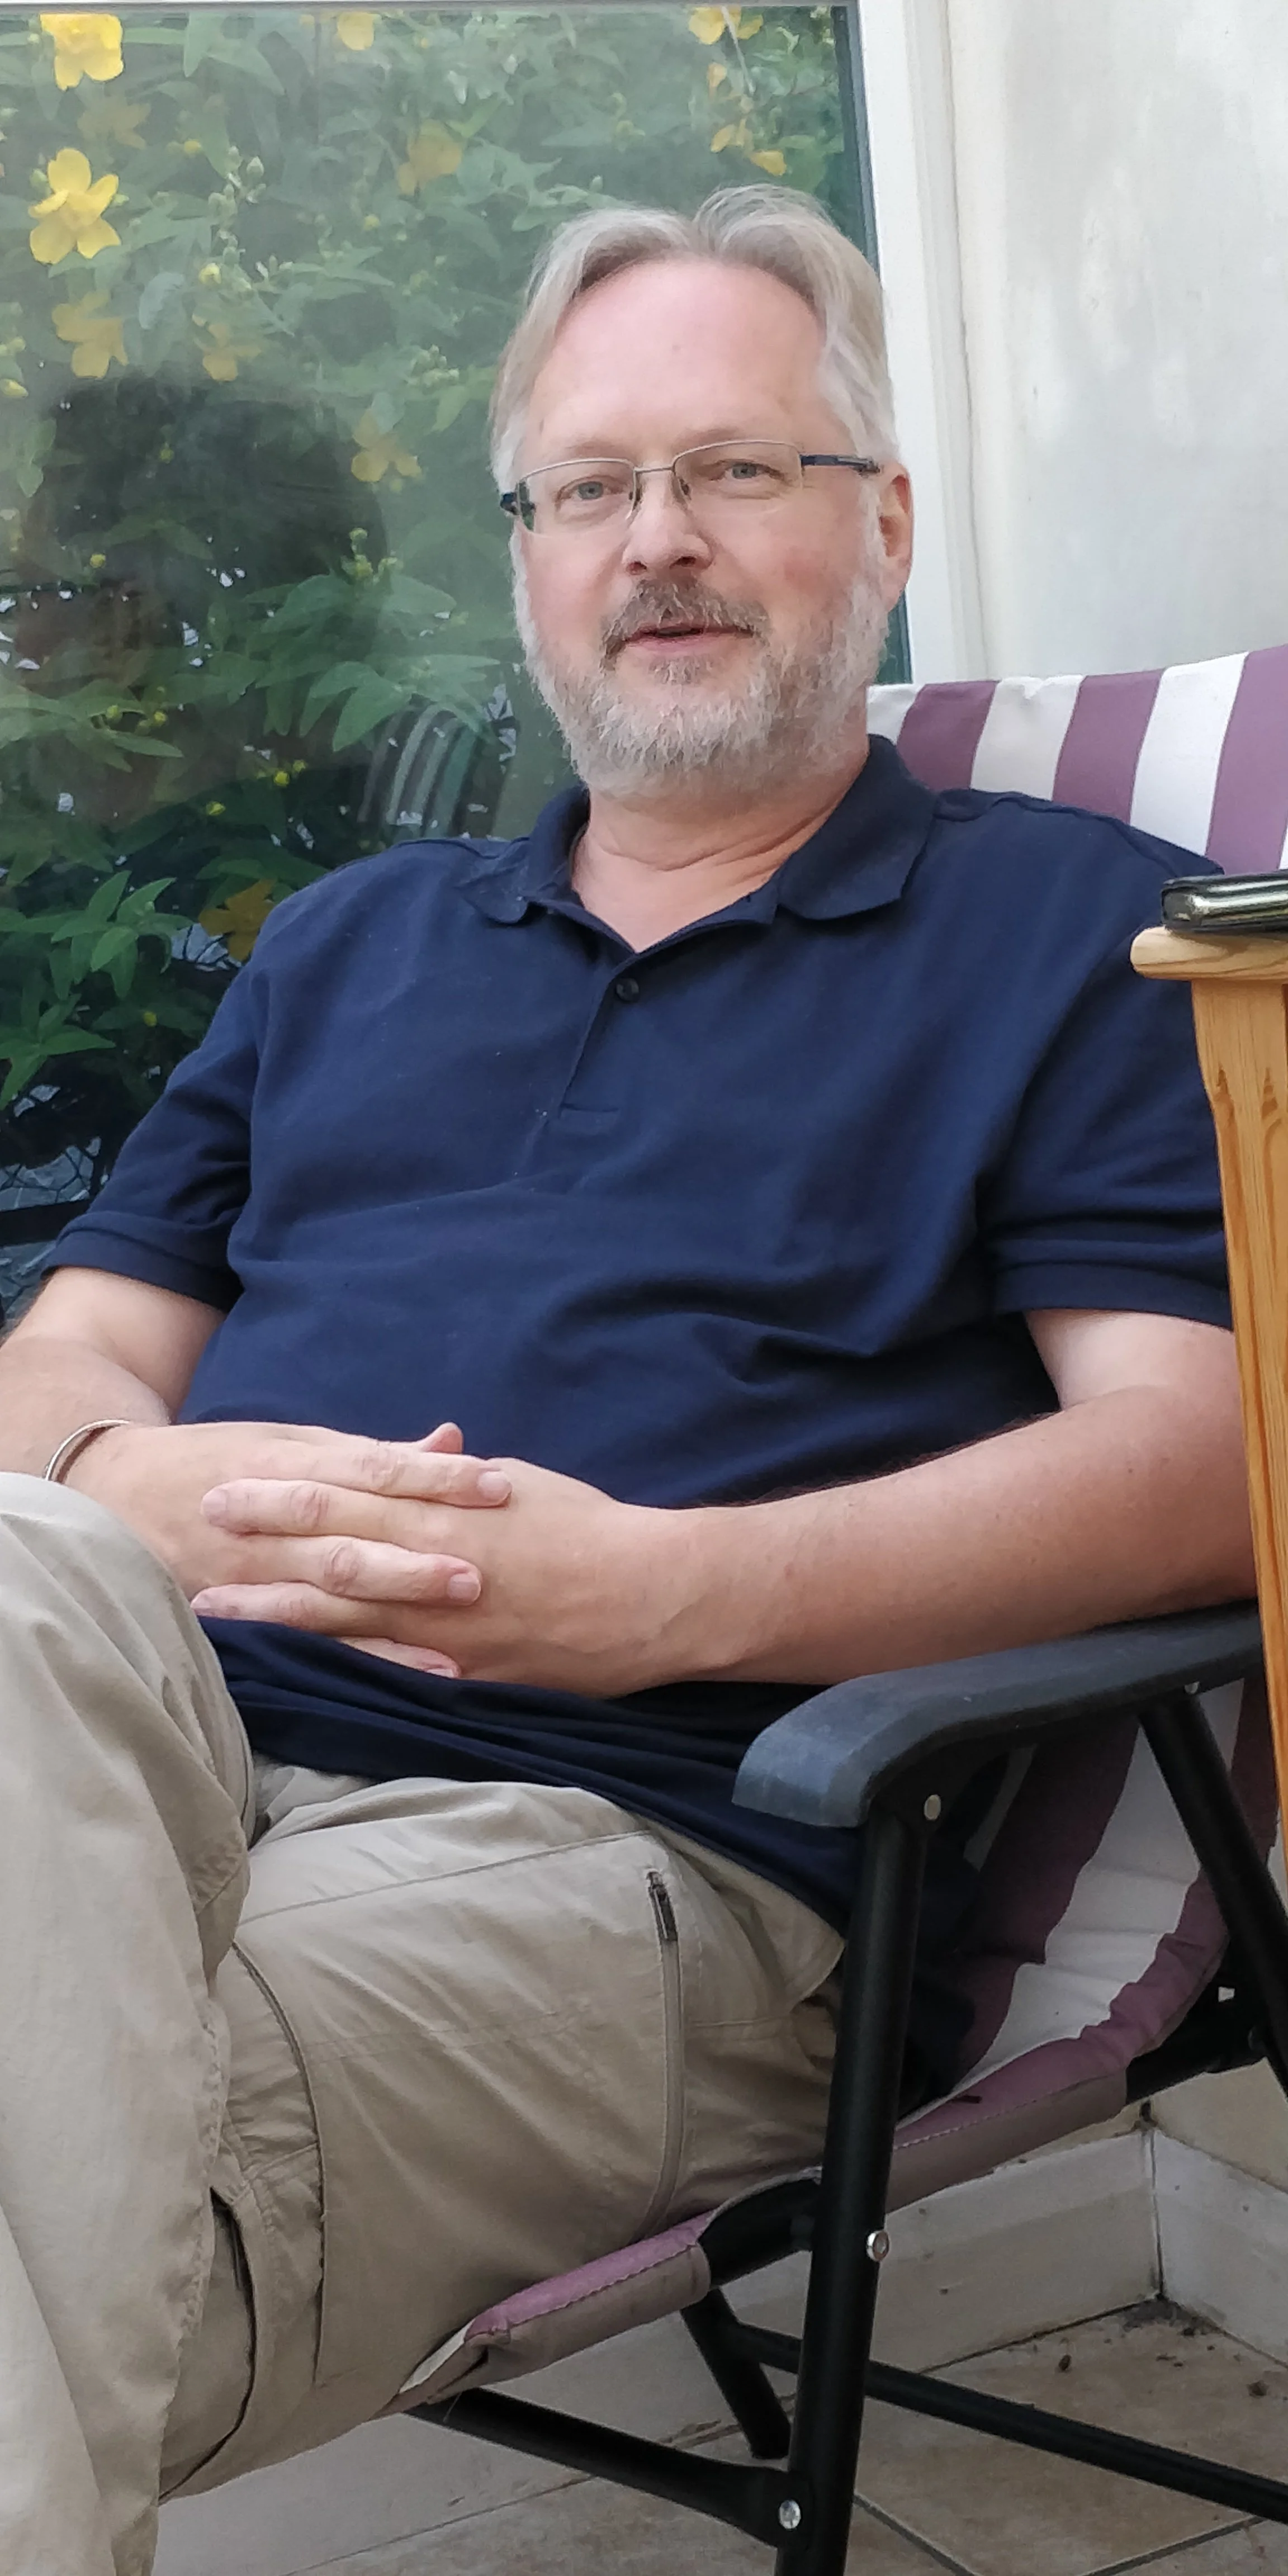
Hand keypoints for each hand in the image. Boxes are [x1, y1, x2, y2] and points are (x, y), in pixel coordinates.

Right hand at [70, 1418, 509, 1674]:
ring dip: (393, 1610)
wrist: (117, 1496)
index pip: (372, 1469)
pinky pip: (308, 1638)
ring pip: (328, 1592)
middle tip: (482, 1568)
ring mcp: (253, 1571)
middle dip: (414, 1554)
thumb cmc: (222, 1461)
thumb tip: (453, 1439)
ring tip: (458, 1626)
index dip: (432, 1478)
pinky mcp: (243, 1614)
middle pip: (350, 1535)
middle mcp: (272, 1518)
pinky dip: (363, 1655)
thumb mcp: (291, 1443)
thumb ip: (372, 1452)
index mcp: (289, 1463)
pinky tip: (419, 1670)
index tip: (495, 1485)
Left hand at [190, 1454, 707, 1698]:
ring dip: (275, 1616)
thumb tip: (418, 1464)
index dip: (279, 1496)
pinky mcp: (467, 1676)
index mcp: (444, 1514)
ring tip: (216, 1614)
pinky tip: (295, 1675)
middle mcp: (434, 1570)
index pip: (344, 1497)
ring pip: (344, 1621)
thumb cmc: (588, 1528)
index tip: (226, 1491)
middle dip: (257, 1552)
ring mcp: (446, 1630)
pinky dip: (337, 1673)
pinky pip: (389, 1676)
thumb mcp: (516, 1485)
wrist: (652, 1594)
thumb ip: (455, 1481)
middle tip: (194, 1546)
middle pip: (328, 1556)